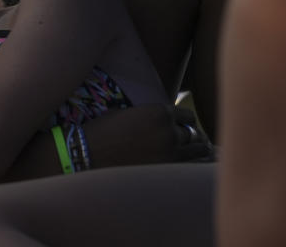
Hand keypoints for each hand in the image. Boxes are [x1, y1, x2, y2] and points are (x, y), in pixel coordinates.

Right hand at [83, 104, 212, 167]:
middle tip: (190, 143)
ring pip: (199, 151)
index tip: (183, 127)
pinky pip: (193, 168)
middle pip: (193, 134)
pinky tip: (193, 170)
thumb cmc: (101, 132)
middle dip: (190, 138)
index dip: (185, 122)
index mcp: (159, 112)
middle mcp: (169, 131)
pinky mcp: (167, 172)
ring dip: (197, 152)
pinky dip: (195, 167)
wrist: (86, 154)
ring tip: (196, 155)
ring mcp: (171, 153)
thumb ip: (148, 116)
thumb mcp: (125, 113)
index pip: (187, 117)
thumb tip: (160, 121)